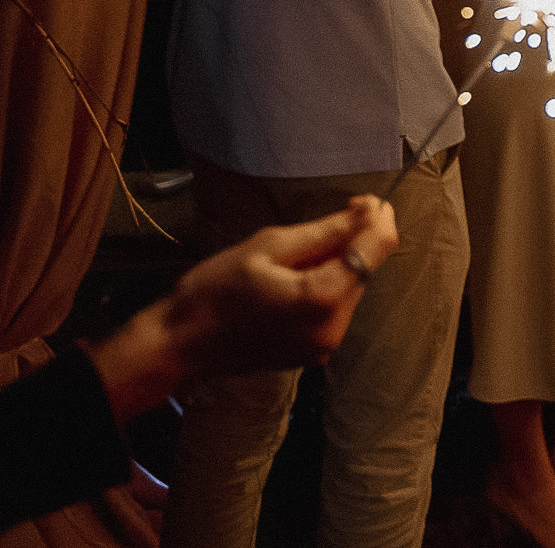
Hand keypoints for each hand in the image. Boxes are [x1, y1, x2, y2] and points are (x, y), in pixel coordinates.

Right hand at [89, 196, 396, 422]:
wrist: (177, 345)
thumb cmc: (213, 290)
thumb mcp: (267, 247)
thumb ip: (326, 231)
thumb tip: (370, 211)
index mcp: (322, 299)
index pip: (377, 249)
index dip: (377, 219)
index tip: (360, 202)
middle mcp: (333, 328)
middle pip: (364, 269)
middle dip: (350, 243)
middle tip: (311, 229)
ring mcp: (324, 346)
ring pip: (350, 287)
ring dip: (333, 266)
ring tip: (287, 262)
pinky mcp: (314, 353)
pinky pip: (333, 308)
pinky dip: (322, 287)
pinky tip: (288, 284)